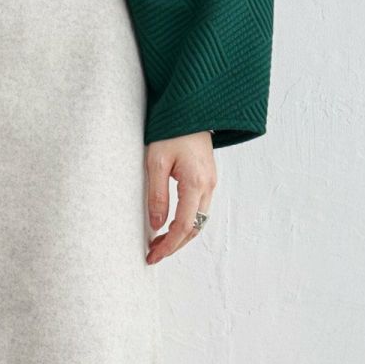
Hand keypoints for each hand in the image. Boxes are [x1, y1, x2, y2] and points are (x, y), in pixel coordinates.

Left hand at [144, 131, 215, 264]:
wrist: (190, 107)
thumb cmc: (170, 130)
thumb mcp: (155, 162)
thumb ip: (157, 195)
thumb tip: (157, 225)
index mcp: (196, 183)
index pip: (184, 226)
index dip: (168, 246)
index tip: (152, 256)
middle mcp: (208, 186)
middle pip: (194, 228)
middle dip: (174, 245)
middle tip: (153, 254)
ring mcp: (211, 182)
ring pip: (199, 220)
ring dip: (180, 236)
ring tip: (158, 243)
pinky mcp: (208, 178)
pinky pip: (200, 209)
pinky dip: (186, 223)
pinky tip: (170, 225)